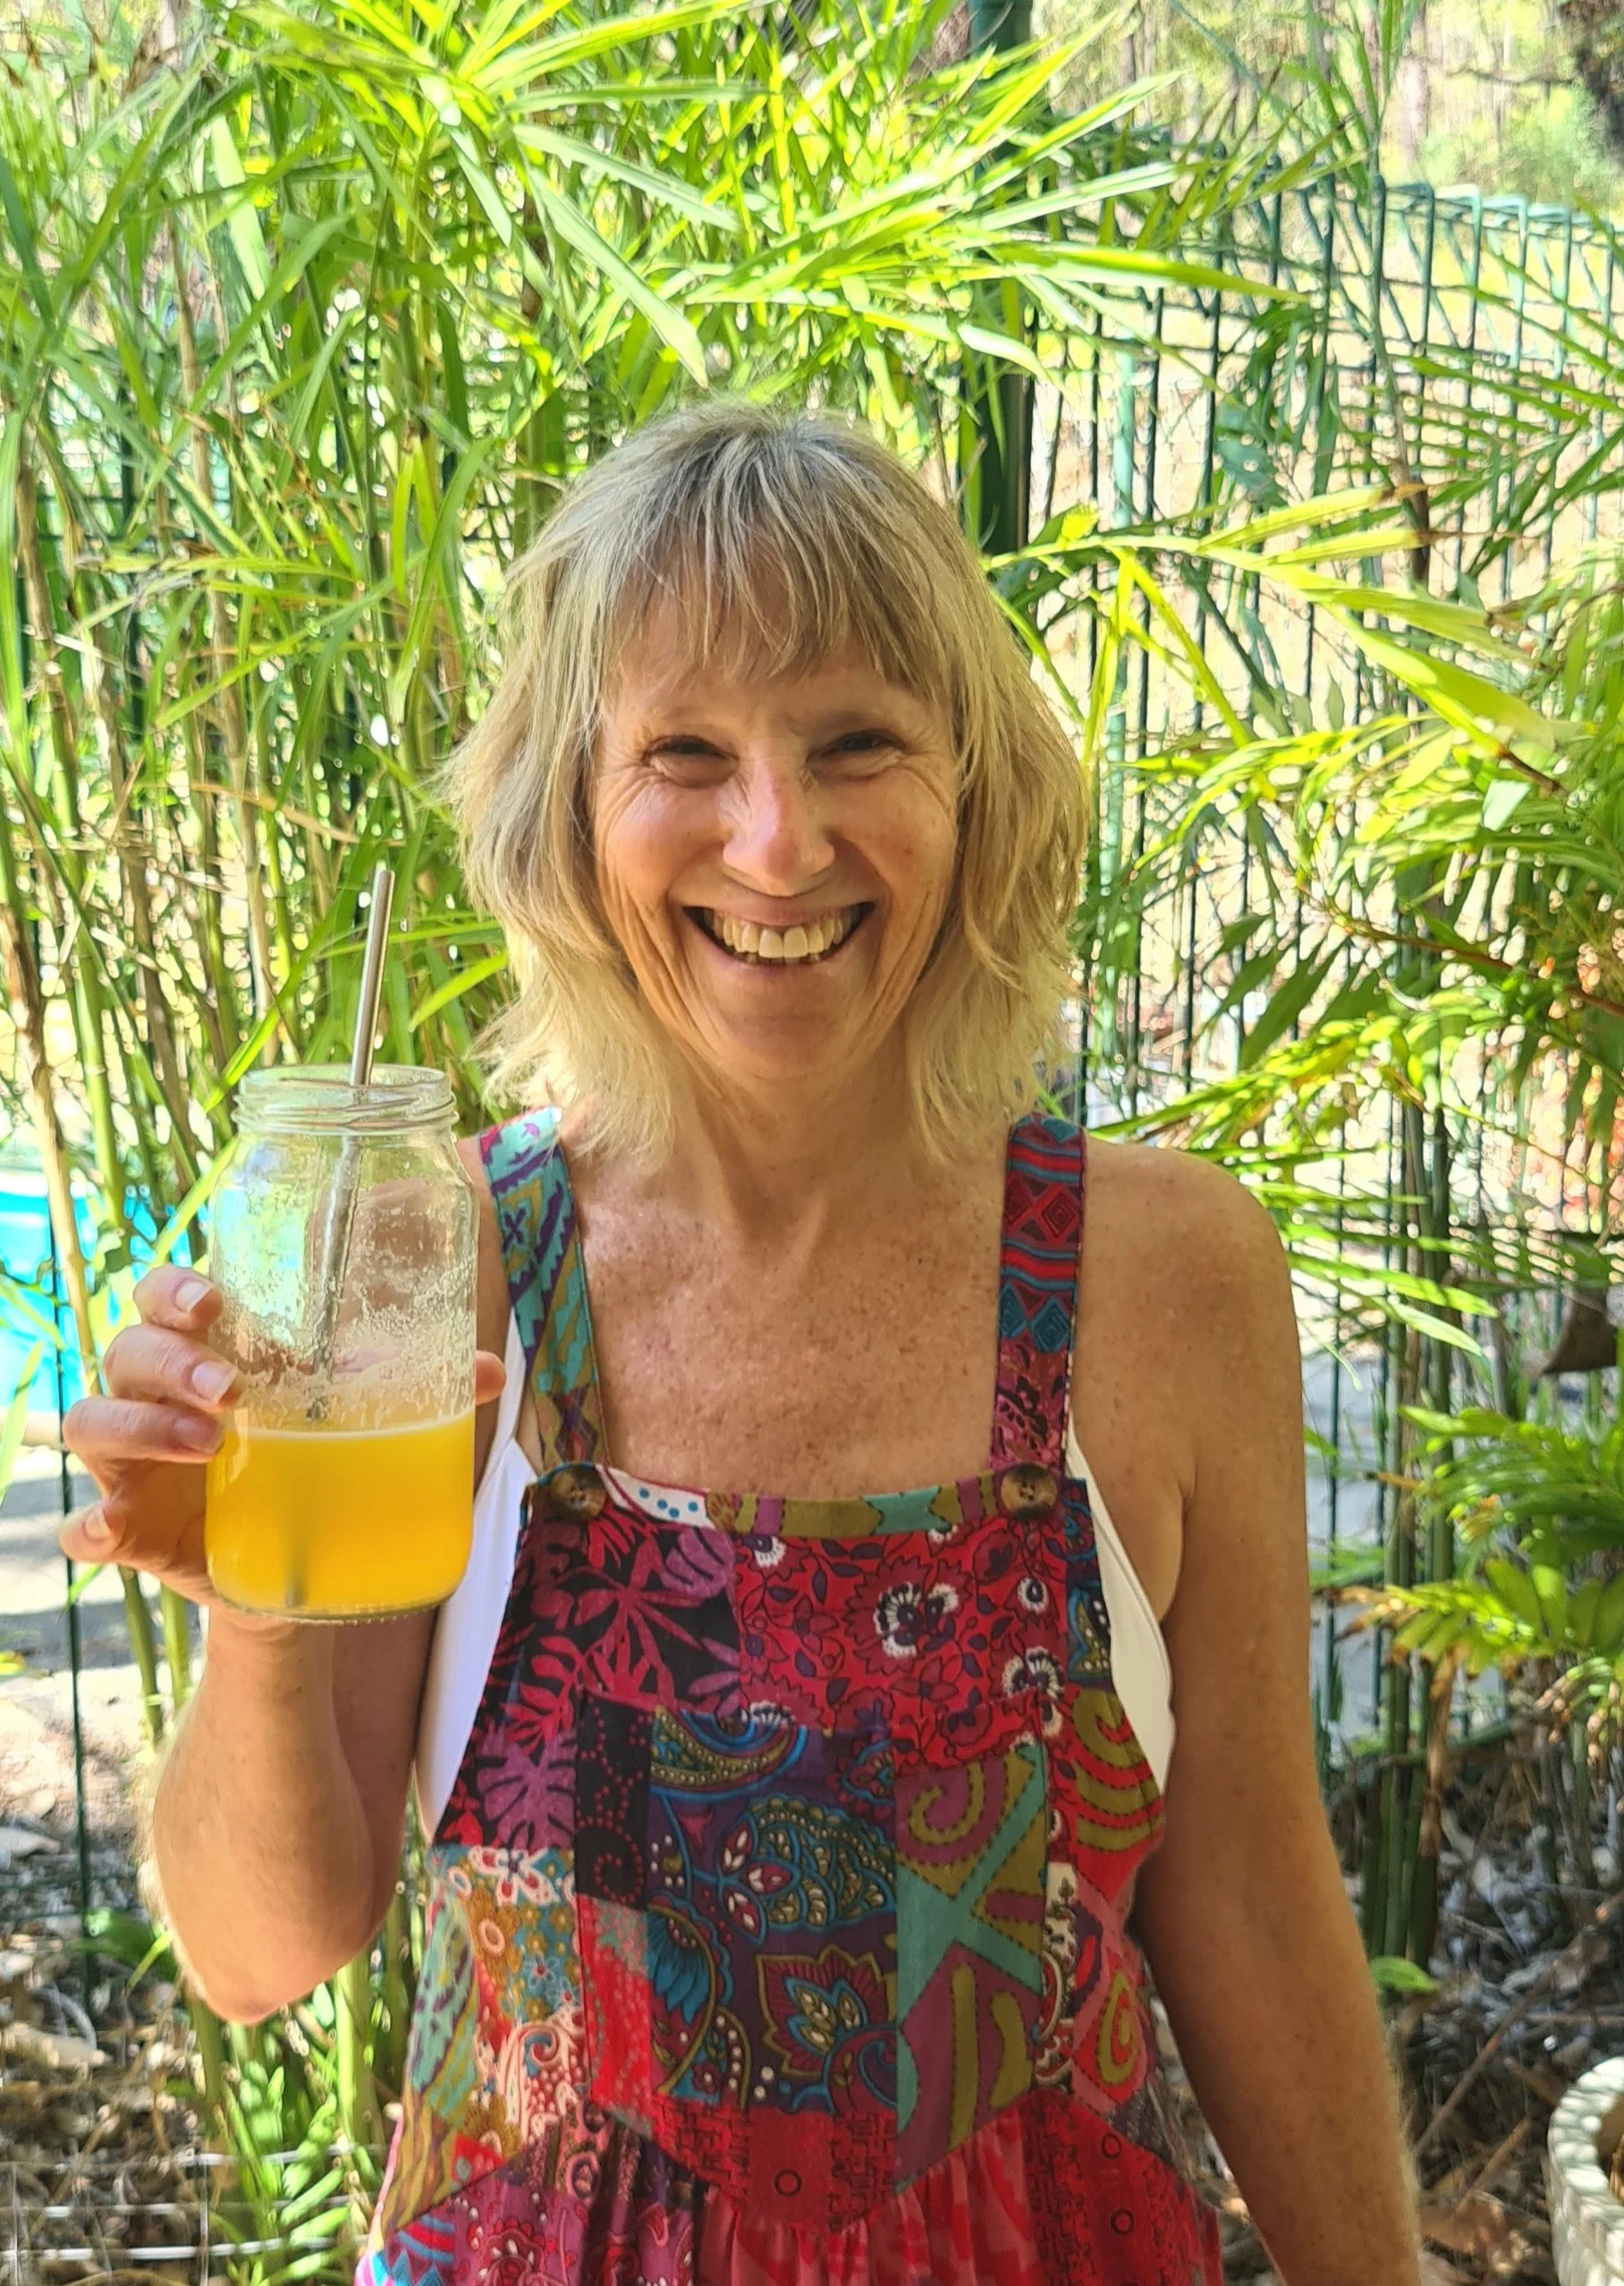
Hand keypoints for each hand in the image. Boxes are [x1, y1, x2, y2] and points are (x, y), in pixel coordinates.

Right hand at [61, 1265, 505, 1606]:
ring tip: (211, 1447)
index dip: (174, 1290)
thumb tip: (490, 1370)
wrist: (296, 1571)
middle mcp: (155, 1398)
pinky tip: (114, 1527)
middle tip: (229, 1389)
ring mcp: (132, 1464)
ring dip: (142, 1428)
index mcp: (205, 1353)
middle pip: (127, 1352)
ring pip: (93, 1422)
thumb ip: (418, 1392)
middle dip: (172, 1362)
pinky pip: (84, 1524)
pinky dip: (91, 1524)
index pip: (163, 1297)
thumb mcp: (362, 1424)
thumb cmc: (314, 1464)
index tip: (214, 1303)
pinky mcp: (128, 1529)